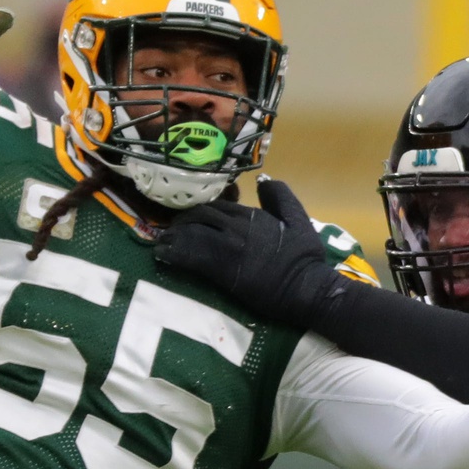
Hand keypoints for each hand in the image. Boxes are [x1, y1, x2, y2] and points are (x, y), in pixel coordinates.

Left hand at [155, 178, 339, 325]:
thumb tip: (263, 180)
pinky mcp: (221, 270)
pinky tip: (163, 256)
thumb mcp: (299, 218)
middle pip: (200, 215)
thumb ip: (280, 196)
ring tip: (164, 240)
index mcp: (252, 215)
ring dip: (175, 235)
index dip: (203, 209)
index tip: (194, 216)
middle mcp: (235, 227)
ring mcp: (226, 248)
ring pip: (192, 233)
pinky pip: (190, 256)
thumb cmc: (305, 257)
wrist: (305, 288)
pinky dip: (173, 254)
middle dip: (184, 220)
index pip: (219, 205)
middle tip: (174, 229)